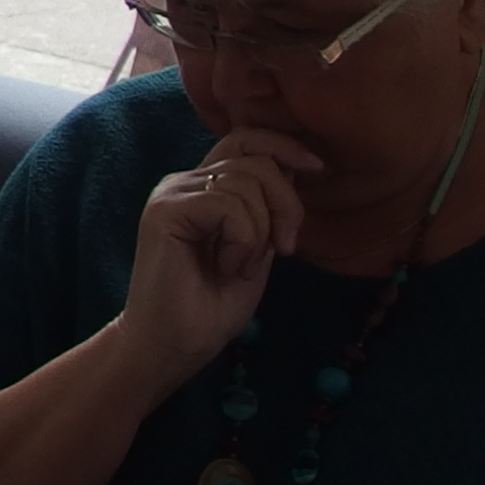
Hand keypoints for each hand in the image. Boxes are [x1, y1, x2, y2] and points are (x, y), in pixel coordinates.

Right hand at [117, 129, 320, 388]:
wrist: (174, 344)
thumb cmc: (211, 305)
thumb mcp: (256, 248)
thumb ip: (267, 209)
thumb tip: (294, 169)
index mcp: (204, 187)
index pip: (246, 140)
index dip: (285, 146)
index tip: (319, 170)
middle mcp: (185, 182)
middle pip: (255, 158)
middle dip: (287, 202)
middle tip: (285, 248)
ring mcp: (172, 194)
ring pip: (246, 182)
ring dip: (261, 231)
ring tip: (241, 266)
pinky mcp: (165, 211)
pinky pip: (228, 205)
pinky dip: (242, 240)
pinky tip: (227, 267)